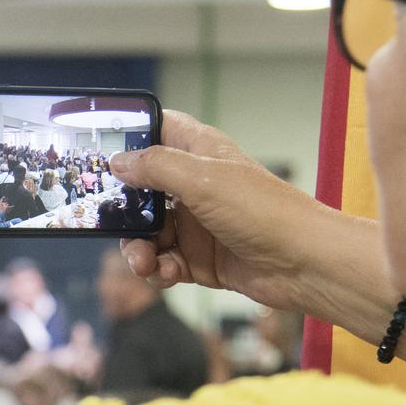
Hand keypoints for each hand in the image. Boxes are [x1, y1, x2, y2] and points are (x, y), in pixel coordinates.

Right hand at [107, 111, 333, 312]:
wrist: (305, 265)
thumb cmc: (265, 212)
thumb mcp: (202, 180)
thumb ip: (155, 166)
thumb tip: (118, 161)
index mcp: (199, 153)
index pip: (157, 130)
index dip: (129, 137)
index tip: (100, 154)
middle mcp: (195, 185)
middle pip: (140, 191)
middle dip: (124, 211)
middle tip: (113, 224)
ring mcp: (197, 224)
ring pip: (147, 233)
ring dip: (138, 249)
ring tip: (144, 262)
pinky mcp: (201, 259)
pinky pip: (164, 262)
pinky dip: (159, 270)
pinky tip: (168, 274)